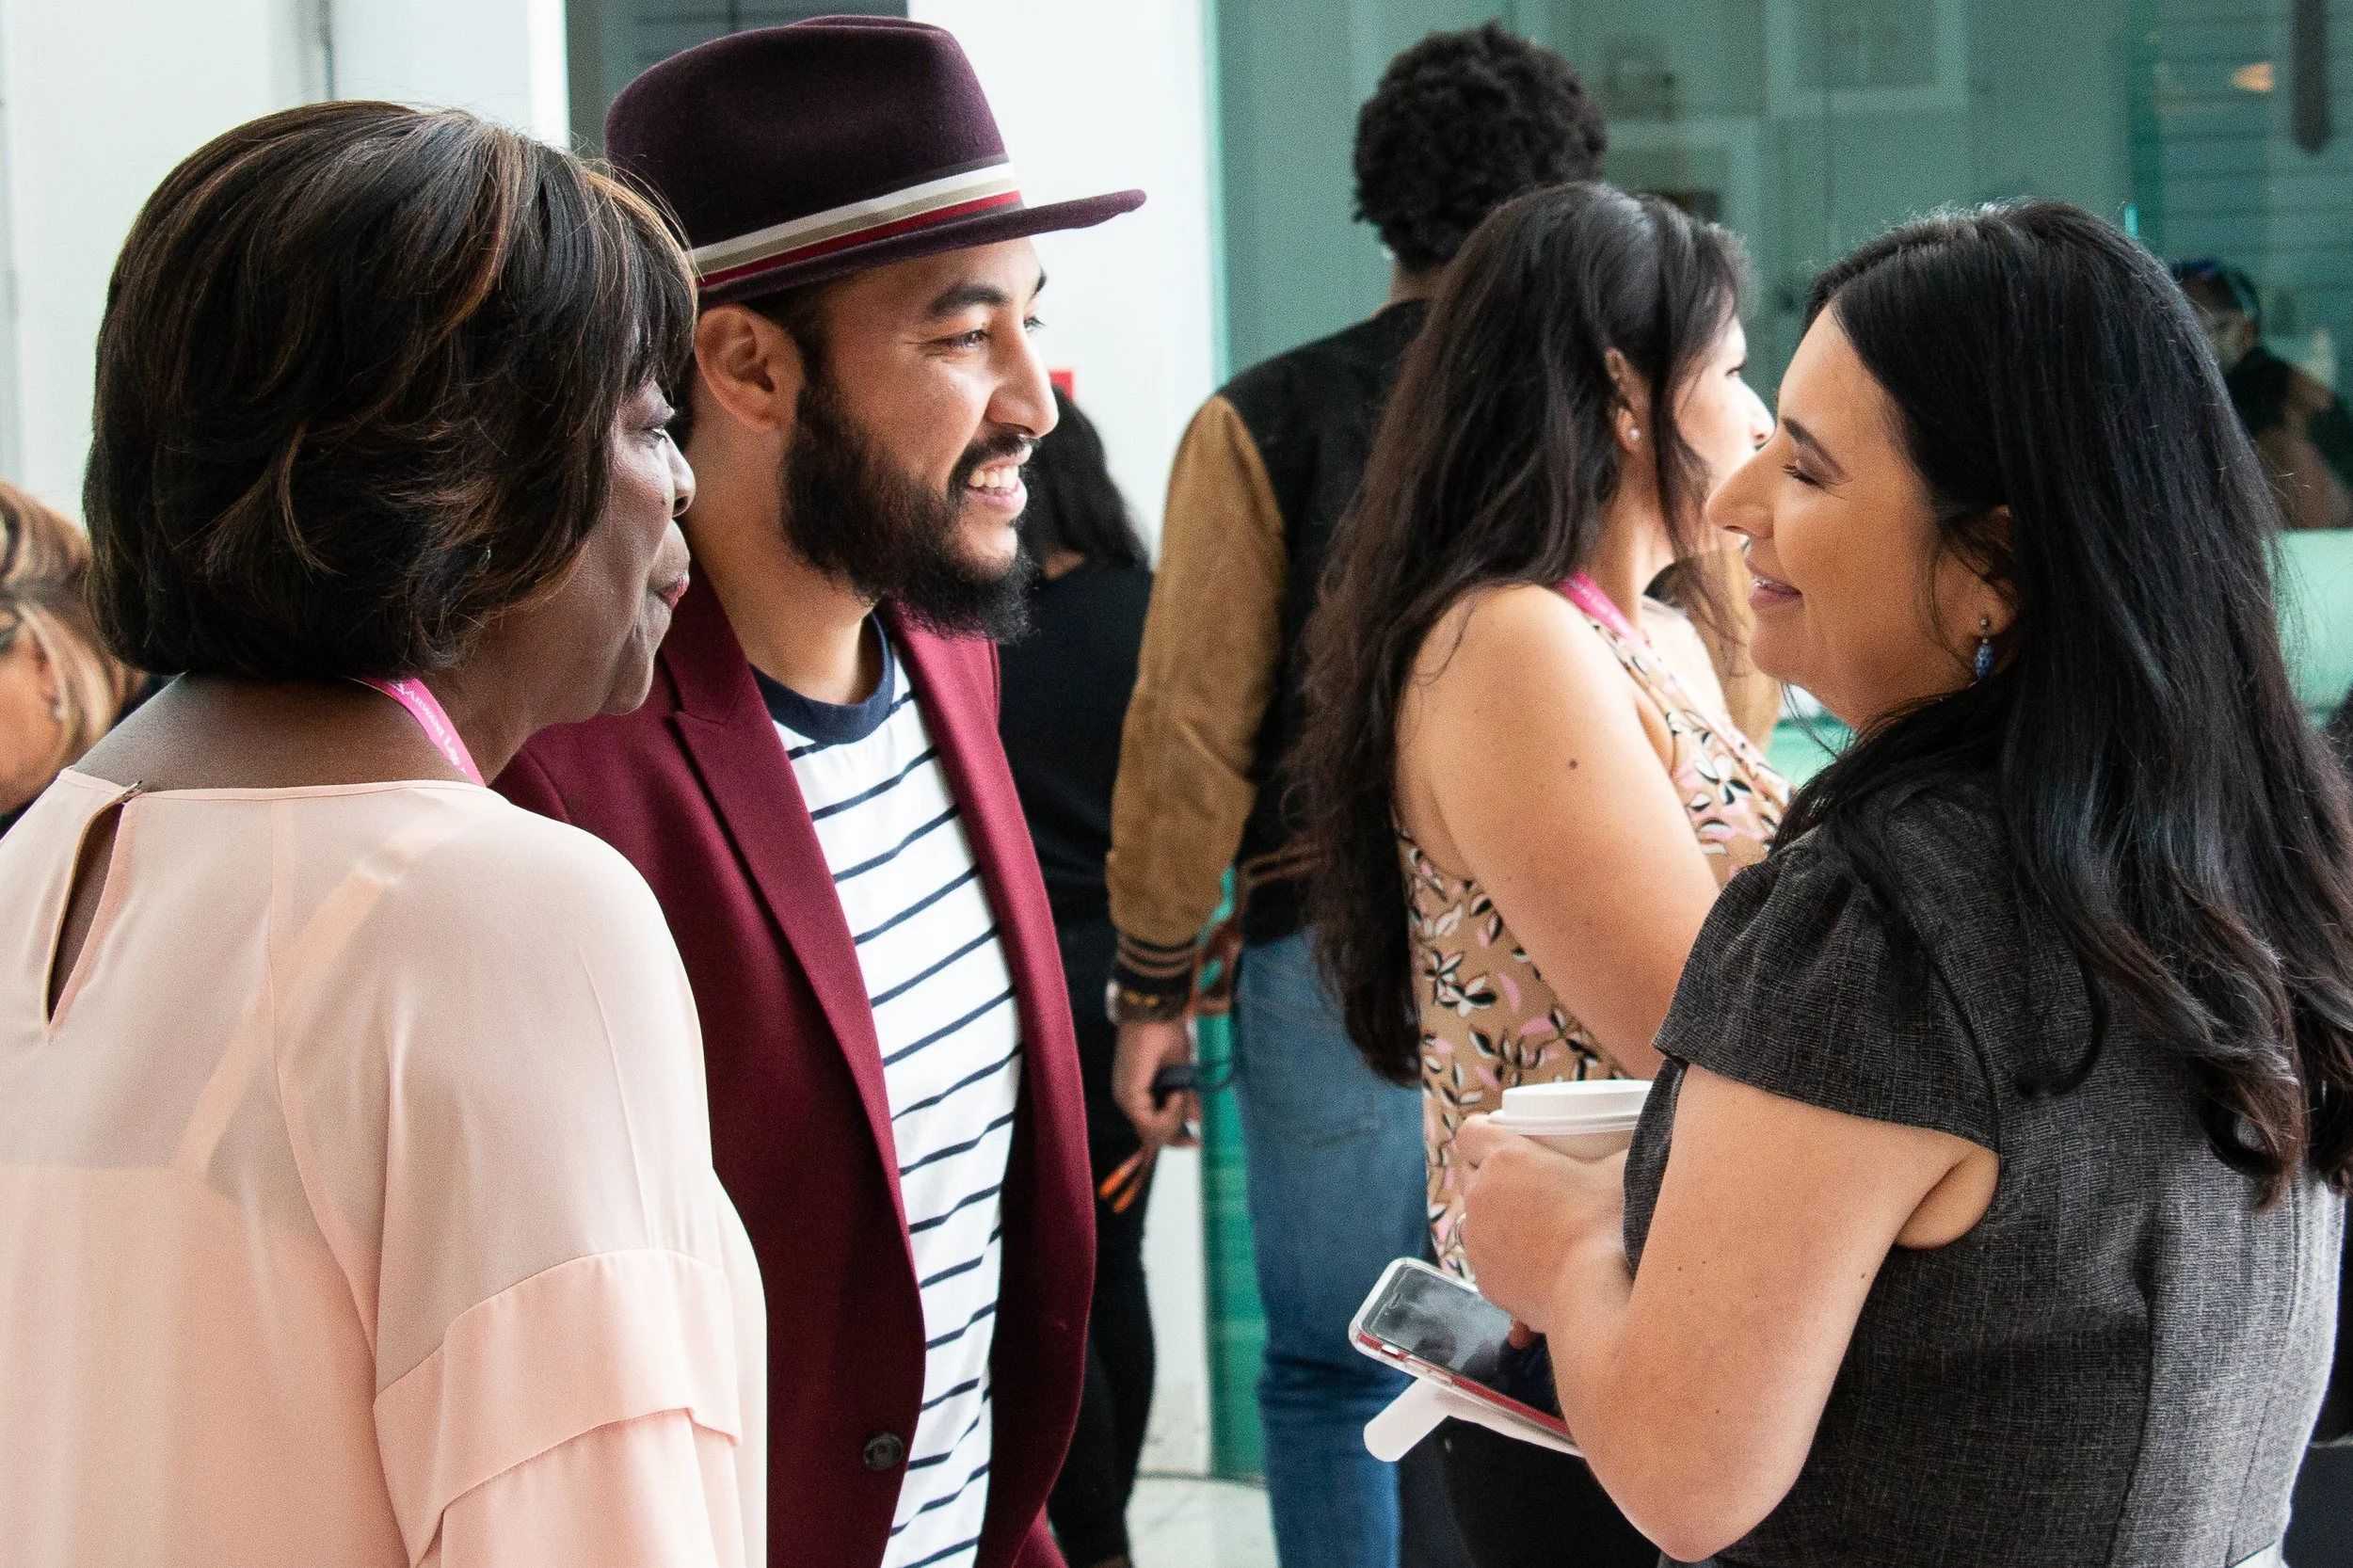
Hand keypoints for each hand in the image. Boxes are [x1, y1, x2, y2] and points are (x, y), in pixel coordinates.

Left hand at [1113, 1017, 1198, 1152]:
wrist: (1156, 1014)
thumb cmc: (1166, 1034)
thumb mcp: (1181, 1073)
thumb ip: (1186, 1098)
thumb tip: (1197, 1119)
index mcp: (1139, 1094)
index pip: (1153, 1128)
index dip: (1174, 1139)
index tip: (1196, 1140)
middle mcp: (1129, 1100)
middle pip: (1153, 1136)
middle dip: (1176, 1136)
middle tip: (1194, 1134)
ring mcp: (1126, 1099)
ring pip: (1152, 1133)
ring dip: (1174, 1121)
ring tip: (1180, 1096)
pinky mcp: (1129, 1096)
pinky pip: (1150, 1123)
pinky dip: (1168, 1114)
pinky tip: (1175, 1095)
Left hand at [1456, 1115, 1627, 1330]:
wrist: (1592, 1295)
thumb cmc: (1606, 1226)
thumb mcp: (1620, 1172)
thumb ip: (1626, 1148)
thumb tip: (1646, 1137)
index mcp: (1504, 1159)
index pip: (1470, 1131)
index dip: (1484, 1132)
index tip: (1503, 1138)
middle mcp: (1479, 1195)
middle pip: (1470, 1172)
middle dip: (1490, 1173)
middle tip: (1525, 1180)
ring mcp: (1476, 1238)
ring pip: (1473, 1216)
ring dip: (1492, 1215)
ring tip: (1526, 1222)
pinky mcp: (1483, 1276)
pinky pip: (1484, 1257)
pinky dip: (1500, 1255)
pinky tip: (1530, 1259)